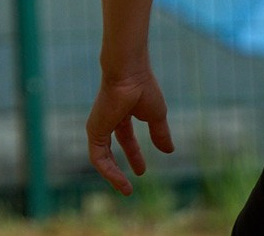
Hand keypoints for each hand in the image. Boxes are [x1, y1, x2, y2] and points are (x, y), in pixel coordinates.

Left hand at [85, 66, 174, 193]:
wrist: (128, 73)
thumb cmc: (143, 88)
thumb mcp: (156, 116)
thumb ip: (160, 134)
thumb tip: (169, 151)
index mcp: (122, 112)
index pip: (125, 137)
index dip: (134, 154)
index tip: (142, 171)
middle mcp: (108, 119)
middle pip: (111, 148)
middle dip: (120, 166)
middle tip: (129, 184)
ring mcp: (99, 125)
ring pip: (102, 157)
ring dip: (113, 175)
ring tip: (125, 189)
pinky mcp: (94, 131)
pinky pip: (98, 158)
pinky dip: (108, 171)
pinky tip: (120, 181)